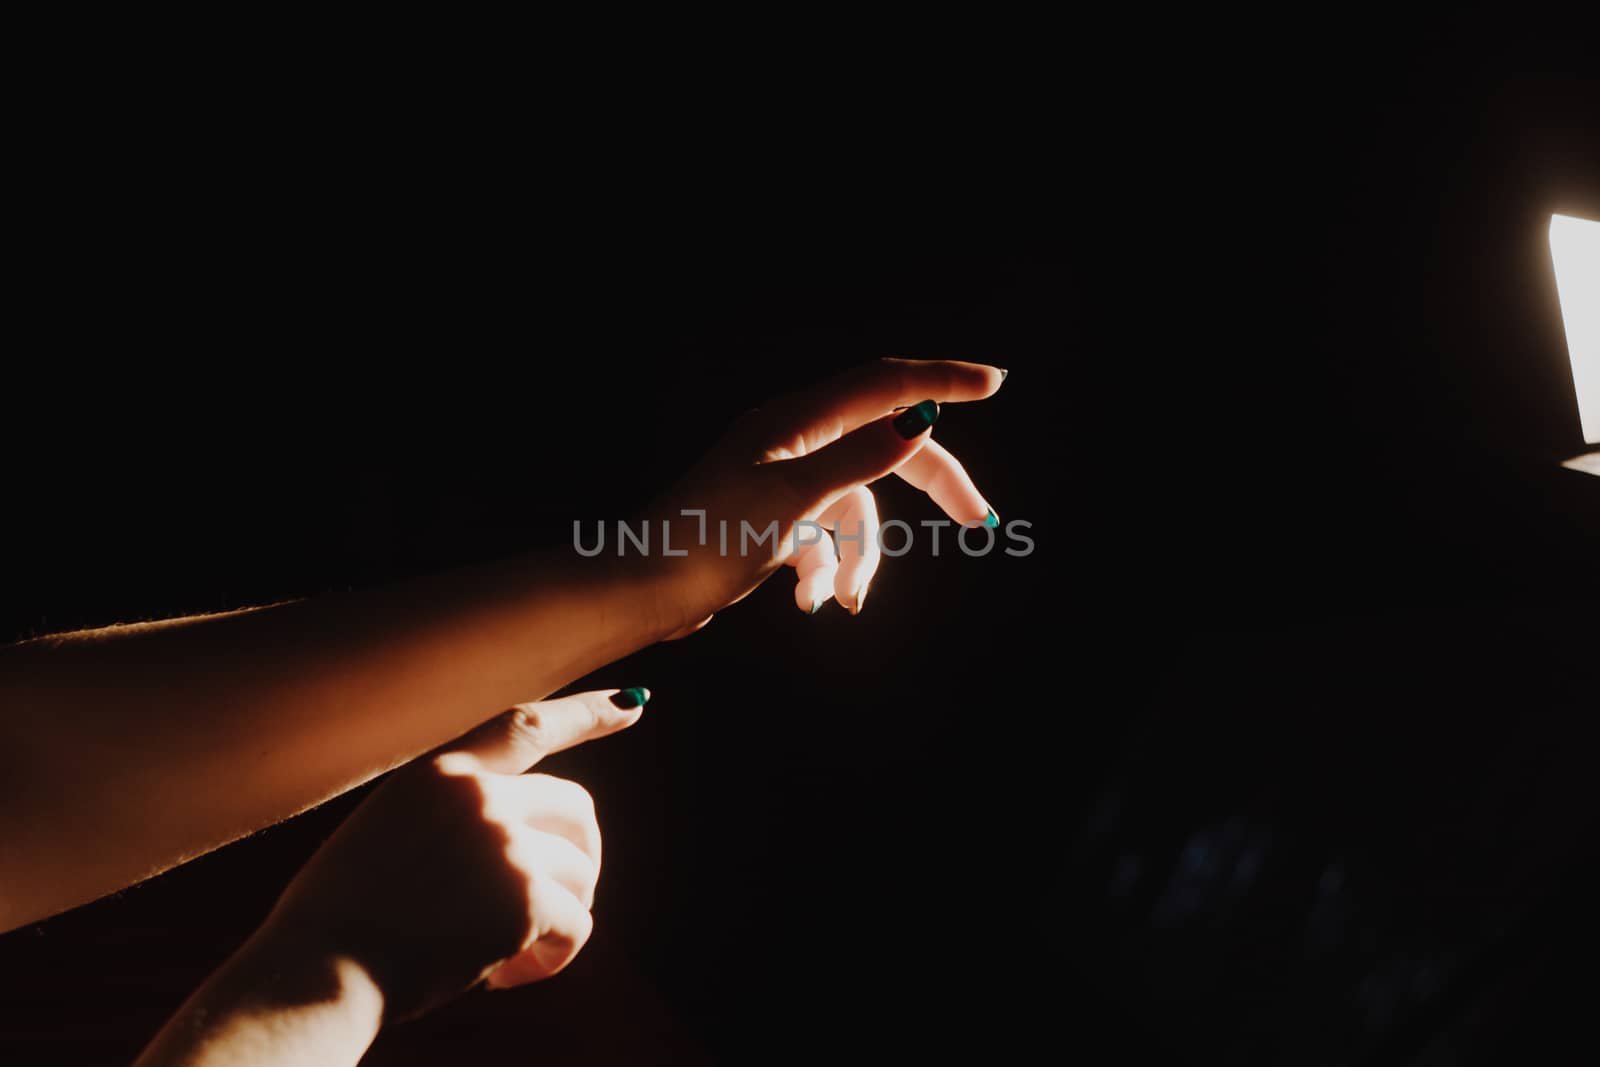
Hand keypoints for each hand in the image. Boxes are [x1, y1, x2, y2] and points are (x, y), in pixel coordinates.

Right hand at [256, 688, 644, 1019]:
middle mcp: (479, 796)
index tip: (632, 705)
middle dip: (580, 856)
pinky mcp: (525, 899)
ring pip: (581, 874)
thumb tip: (522, 839)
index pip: (527, 724)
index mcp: (439, 772)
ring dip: (559, 917)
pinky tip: (507, 976)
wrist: (315, 974)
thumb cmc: (338, 922)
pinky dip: (552, 958)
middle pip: (576, 809)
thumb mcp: (387, 834)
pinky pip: (576, 926)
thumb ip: (451, 818)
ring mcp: (505, 844)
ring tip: (508, 955)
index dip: (585, 713)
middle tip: (558, 904)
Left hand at [651, 358, 1004, 630]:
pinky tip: (809, 601)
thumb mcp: (793, 499)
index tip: (995, 383)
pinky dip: (826, 568)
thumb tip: (920, 420)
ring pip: (856, 505)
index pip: (885, 383)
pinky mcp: (772, 519)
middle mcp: (793, 439)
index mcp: (797, 419)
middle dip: (930, 487)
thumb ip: (860, 459)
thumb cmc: (706, 540)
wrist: (642, 591)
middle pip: (885, 446)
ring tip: (840, 599)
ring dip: (857, 556)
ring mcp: (782, 479)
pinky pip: (824, 535)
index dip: (942, 381)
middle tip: (980, 522)